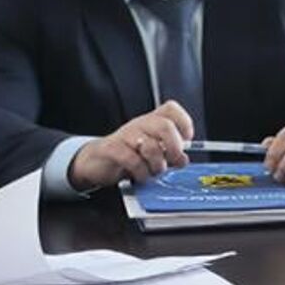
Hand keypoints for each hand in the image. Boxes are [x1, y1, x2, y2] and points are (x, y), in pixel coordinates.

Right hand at [69, 101, 193, 190]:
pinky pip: (131, 159)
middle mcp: (139, 125)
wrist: (97, 162)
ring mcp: (125, 135)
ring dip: (157, 165)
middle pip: (165, 126)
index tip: (187, 139)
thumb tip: (183, 159)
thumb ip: (169, 155)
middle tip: (171, 161)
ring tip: (154, 172)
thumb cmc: (128, 156)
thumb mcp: (153, 154)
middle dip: (174, 147)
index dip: (184, 122)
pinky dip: (140, 171)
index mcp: (152, 122)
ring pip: (150, 146)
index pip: (171, 109)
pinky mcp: (111, 149)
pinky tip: (140, 175)